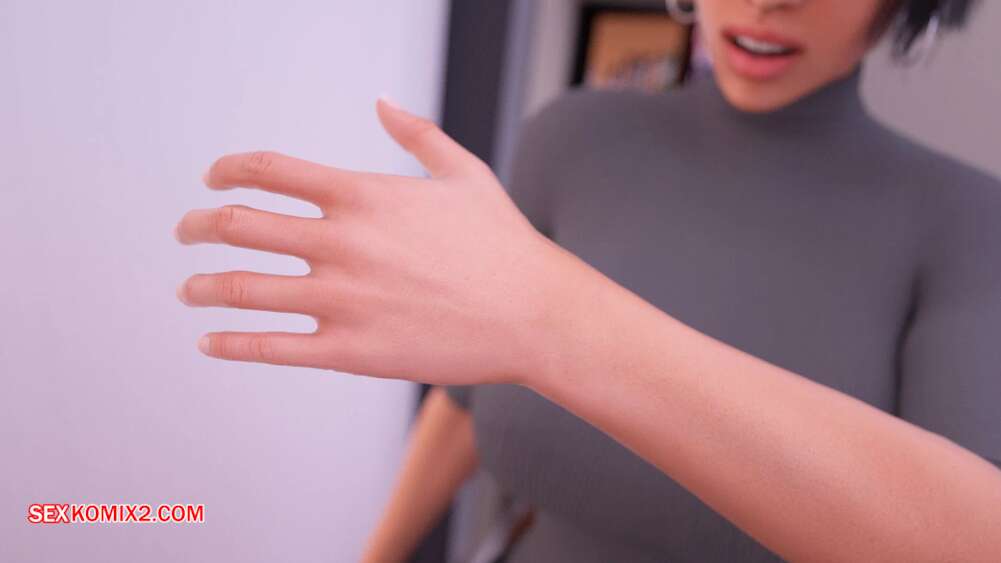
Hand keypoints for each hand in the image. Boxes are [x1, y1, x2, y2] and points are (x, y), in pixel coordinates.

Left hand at [175, 99, 568, 385]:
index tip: (213, 179)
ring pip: (241, 290)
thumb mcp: (464, 173)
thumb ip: (417, 133)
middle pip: (239, 225)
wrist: (535, 315)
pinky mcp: (350, 352)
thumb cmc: (504, 242)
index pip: (267, 170)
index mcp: (363, 195)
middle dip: (198, 225)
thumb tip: (381, 102)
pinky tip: (210, 341)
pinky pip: (271, 348)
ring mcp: (342, 300)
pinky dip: (230, 345)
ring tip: (188, 290)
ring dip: (201, 287)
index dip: (227, 170)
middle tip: (187, 231)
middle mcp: (342, 244)